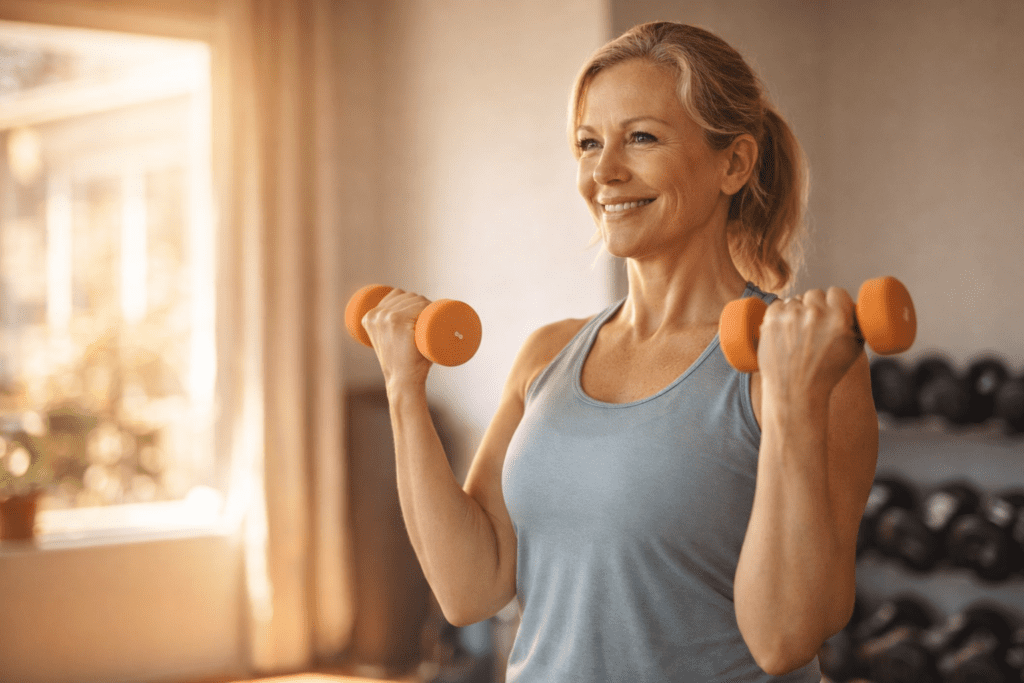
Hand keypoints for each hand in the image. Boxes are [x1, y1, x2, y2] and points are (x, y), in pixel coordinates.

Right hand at [360, 288, 433, 385]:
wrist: (403, 381)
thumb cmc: (401, 363)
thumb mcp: (387, 342)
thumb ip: (389, 330)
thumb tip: (405, 321)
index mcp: (369, 317)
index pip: (397, 295)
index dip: (413, 300)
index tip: (423, 312)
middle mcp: (376, 314)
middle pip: (408, 296)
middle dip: (423, 303)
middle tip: (432, 319)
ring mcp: (387, 317)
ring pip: (416, 299)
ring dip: (429, 305)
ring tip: (435, 319)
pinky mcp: (398, 321)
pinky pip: (420, 306)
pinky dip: (429, 307)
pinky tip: (434, 313)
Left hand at [757, 287, 863, 403]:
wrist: (795, 392)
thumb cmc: (825, 374)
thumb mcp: (853, 350)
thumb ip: (857, 326)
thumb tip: (854, 309)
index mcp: (838, 318)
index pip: (836, 292)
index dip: (833, 301)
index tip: (830, 309)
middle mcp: (815, 314)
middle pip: (814, 294)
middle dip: (815, 306)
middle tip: (813, 324)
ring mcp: (791, 316)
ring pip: (795, 300)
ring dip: (796, 311)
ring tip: (797, 333)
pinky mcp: (771, 321)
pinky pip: (777, 305)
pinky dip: (779, 314)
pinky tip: (783, 329)